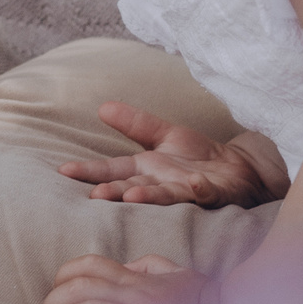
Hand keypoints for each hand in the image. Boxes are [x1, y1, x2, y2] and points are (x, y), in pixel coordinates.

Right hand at [58, 104, 285, 207]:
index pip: (112, 170)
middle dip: (115, 192)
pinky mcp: (214, 194)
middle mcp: (161, 184)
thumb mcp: (163, 134)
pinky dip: (200, 190)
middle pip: (133, 187)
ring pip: (165, 196)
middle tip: (94, 196)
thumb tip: (102, 106)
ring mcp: (186, 192)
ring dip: (150, 196)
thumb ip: (135, 122)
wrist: (239, 170)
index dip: (90, 171)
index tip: (64, 171)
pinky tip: (194, 184)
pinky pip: (207, 193)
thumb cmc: (198, 158)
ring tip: (134, 195)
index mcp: (145, 170)